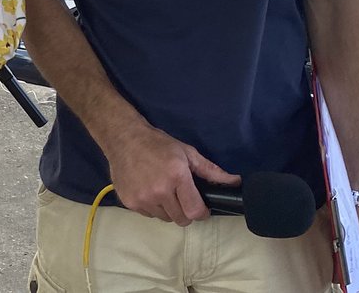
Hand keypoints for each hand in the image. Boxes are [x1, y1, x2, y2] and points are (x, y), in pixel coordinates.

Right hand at [104, 124, 238, 225]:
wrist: (123, 138)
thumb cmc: (157, 144)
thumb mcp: (186, 152)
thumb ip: (211, 171)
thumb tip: (236, 181)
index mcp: (177, 177)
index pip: (195, 212)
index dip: (202, 212)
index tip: (201, 207)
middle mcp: (159, 191)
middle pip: (181, 219)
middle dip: (185, 211)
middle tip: (180, 196)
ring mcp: (142, 198)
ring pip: (165, 218)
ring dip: (168, 209)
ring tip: (162, 191)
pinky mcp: (129, 202)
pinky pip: (149, 215)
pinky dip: (152, 207)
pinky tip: (148, 190)